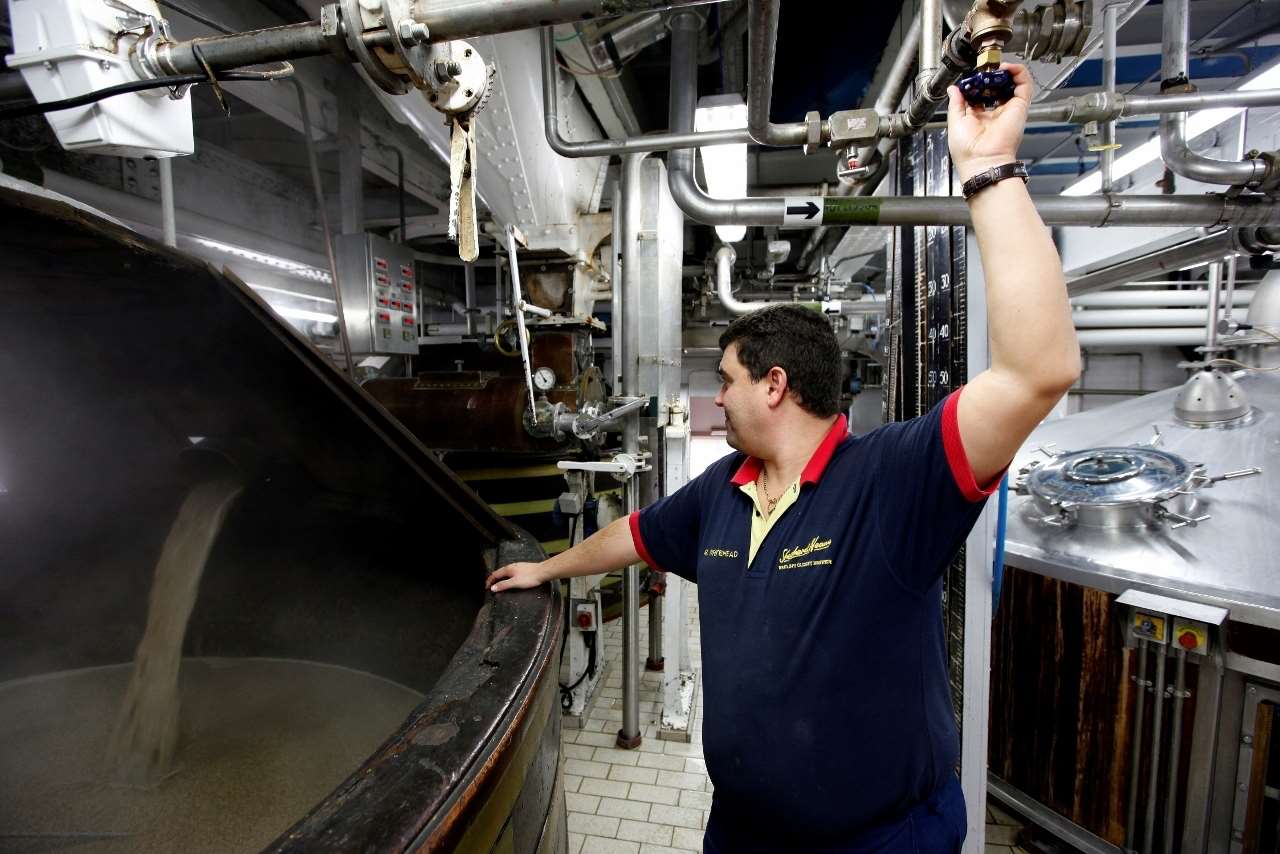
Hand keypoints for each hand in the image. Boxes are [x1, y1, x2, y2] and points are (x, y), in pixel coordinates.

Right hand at [485, 561, 547, 592]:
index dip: (489, 581)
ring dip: (500, 578)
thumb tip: (493, 588)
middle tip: (491, 586)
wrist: (543, 571)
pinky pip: (510, 572)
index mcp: (508, 569)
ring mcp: (517, 566)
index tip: (486, 587)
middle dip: (494, 579)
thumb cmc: (530, 577)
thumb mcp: (515, 583)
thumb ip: (504, 585)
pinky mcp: (522, 568)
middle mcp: (511, 566)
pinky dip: (506, 577)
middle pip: (499, 572)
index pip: (495, 574)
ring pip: (505, 572)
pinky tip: (510, 580)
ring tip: (498, 584)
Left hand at [946, 63, 1031, 181]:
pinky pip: (1025, 85)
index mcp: (980, 118)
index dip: (978, 83)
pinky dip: (1018, 72)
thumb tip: (953, 89)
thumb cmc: (968, 151)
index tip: (971, 77)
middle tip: (983, 70)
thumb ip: (956, 103)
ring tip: (995, 67)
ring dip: (1005, 71)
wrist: (982, 160)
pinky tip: (1006, 68)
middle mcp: (996, 113)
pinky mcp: (1020, 107)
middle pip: (997, 87)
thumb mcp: (955, 121)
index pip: (982, 94)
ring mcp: (1009, 110)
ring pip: (1013, 83)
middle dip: (991, 76)